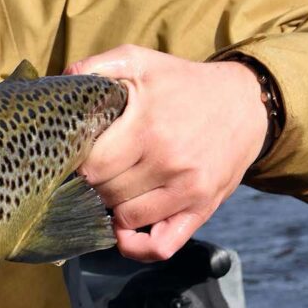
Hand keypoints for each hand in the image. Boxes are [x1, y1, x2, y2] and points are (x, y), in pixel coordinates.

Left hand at [65, 45, 267, 261]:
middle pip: (104, 193)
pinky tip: (125, 229)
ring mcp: (188, 189)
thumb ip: (97, 66)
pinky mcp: (202, 209)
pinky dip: (136, 246)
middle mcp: (169, 162)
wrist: (245, 103)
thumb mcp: (140, 61)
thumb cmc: (182, 83)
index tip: (74, 157)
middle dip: (90, 185)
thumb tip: (62, 80)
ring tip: (109, 190)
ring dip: (110, 209)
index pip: (92, 166)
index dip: (75, 165)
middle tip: (91, 173)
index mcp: (148, 126)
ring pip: (125, 219)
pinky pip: (161, 246)